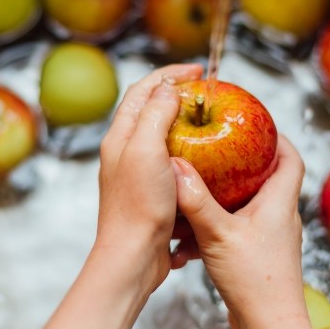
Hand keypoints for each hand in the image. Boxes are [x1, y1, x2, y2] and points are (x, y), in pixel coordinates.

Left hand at [95, 62, 202, 294]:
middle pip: (150, 110)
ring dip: (184, 123)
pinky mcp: (152, 193)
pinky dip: (190, 153)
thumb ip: (155, 115)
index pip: (142, 91)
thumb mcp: (146, 150)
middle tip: (205, 91)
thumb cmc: (138, 205)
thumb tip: (168, 89)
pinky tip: (208, 160)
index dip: (169, 75)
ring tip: (209, 120)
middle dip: (177, 94)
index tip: (196, 71)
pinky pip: (172, 163)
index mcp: (121, 136)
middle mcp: (126, 151)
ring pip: (162, 136)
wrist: (132, 257)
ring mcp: (138, 173)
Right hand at [172, 136, 328, 328]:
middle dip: (244, 162)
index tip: (256, 124)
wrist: (269, 328)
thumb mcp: (219, 234)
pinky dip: (218, 224)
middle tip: (219, 149)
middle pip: (269, 178)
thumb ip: (197, 201)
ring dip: (227, 195)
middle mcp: (280, 218)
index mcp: (279, 204)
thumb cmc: (256, 282)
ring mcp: (270, 238)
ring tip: (201, 185)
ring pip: (250, 205)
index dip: (277, 138)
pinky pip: (238, 229)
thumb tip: (177, 167)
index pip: (291, 159)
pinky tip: (194, 232)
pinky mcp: (258, 257)